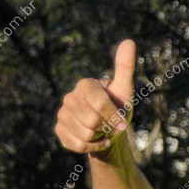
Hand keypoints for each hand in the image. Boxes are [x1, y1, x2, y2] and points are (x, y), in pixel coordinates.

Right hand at [55, 39, 135, 154]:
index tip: (123, 123)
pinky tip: (99, 141)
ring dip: (100, 137)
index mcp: (85, 85)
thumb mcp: (124, 90)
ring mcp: (62, 114)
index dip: (112, 115)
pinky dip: (92, 147)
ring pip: (85, 134)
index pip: (98, 102)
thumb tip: (129, 41)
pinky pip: (77, 145)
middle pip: (91, 120)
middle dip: (106, 127)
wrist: (109, 130)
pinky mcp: (60, 130)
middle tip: (110, 124)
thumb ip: (125, 68)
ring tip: (103, 130)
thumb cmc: (117, 108)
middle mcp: (70, 97)